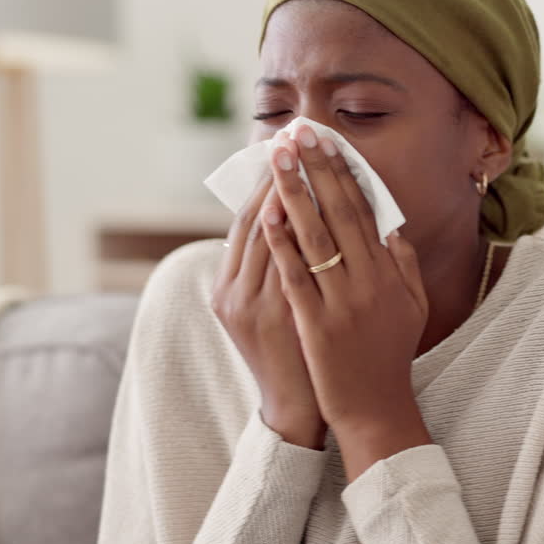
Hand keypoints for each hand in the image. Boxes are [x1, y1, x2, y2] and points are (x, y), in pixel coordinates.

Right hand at [211, 173, 325, 449]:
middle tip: (295, 137)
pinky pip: (292, 269)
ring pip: (269, 238)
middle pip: (256, 220)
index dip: (266, 182)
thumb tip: (292, 216)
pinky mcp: (285, 320)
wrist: (298, 406)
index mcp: (230, 286)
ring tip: (306, 159)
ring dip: (289, 195)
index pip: (247, 220)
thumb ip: (278, 266)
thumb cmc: (293, 352)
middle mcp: (236, 292)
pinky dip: (298, 239)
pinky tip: (313, 211)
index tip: (287, 147)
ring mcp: (258, 306)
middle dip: (279, 177)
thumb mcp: (274, 306)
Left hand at [260, 125, 431, 478]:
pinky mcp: (316, 325)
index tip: (329, 142)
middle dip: (318, 169)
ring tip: (278, 159)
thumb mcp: (412, 307)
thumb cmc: (390, 355)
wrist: (375, 409)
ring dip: (295, 193)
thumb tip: (389, 225)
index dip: (345, 173)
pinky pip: (296, 275)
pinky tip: (268, 213)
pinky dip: (282, 242)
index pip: (365, 211)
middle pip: (340, 213)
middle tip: (300, 133)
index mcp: (390, 274)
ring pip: (315, 237)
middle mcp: (369, 283)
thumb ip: (402, 264)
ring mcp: (341, 303)